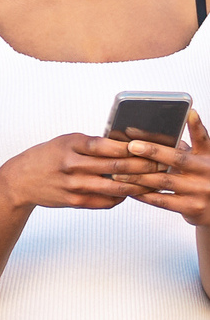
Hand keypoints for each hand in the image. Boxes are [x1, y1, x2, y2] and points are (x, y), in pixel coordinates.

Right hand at [0, 132, 157, 210]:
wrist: (19, 180)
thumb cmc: (46, 157)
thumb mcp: (65, 141)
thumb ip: (91, 144)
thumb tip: (125, 146)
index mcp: (70, 145)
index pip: (107, 145)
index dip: (131, 148)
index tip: (149, 147)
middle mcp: (71, 165)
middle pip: (116, 167)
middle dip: (142, 166)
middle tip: (160, 165)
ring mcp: (73, 185)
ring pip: (115, 187)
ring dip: (137, 185)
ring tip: (152, 182)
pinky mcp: (74, 201)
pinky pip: (105, 202)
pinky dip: (121, 197)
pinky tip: (129, 193)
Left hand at [121, 111, 209, 225]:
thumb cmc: (198, 180)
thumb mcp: (197, 161)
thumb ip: (181, 149)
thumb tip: (145, 135)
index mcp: (208, 157)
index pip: (203, 138)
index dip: (196, 125)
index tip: (189, 112)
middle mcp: (207, 172)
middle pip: (178, 159)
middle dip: (153, 152)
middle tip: (131, 146)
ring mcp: (200, 191)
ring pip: (164, 181)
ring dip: (138, 176)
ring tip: (119, 173)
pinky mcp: (192, 208)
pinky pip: (162, 200)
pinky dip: (144, 194)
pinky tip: (130, 190)